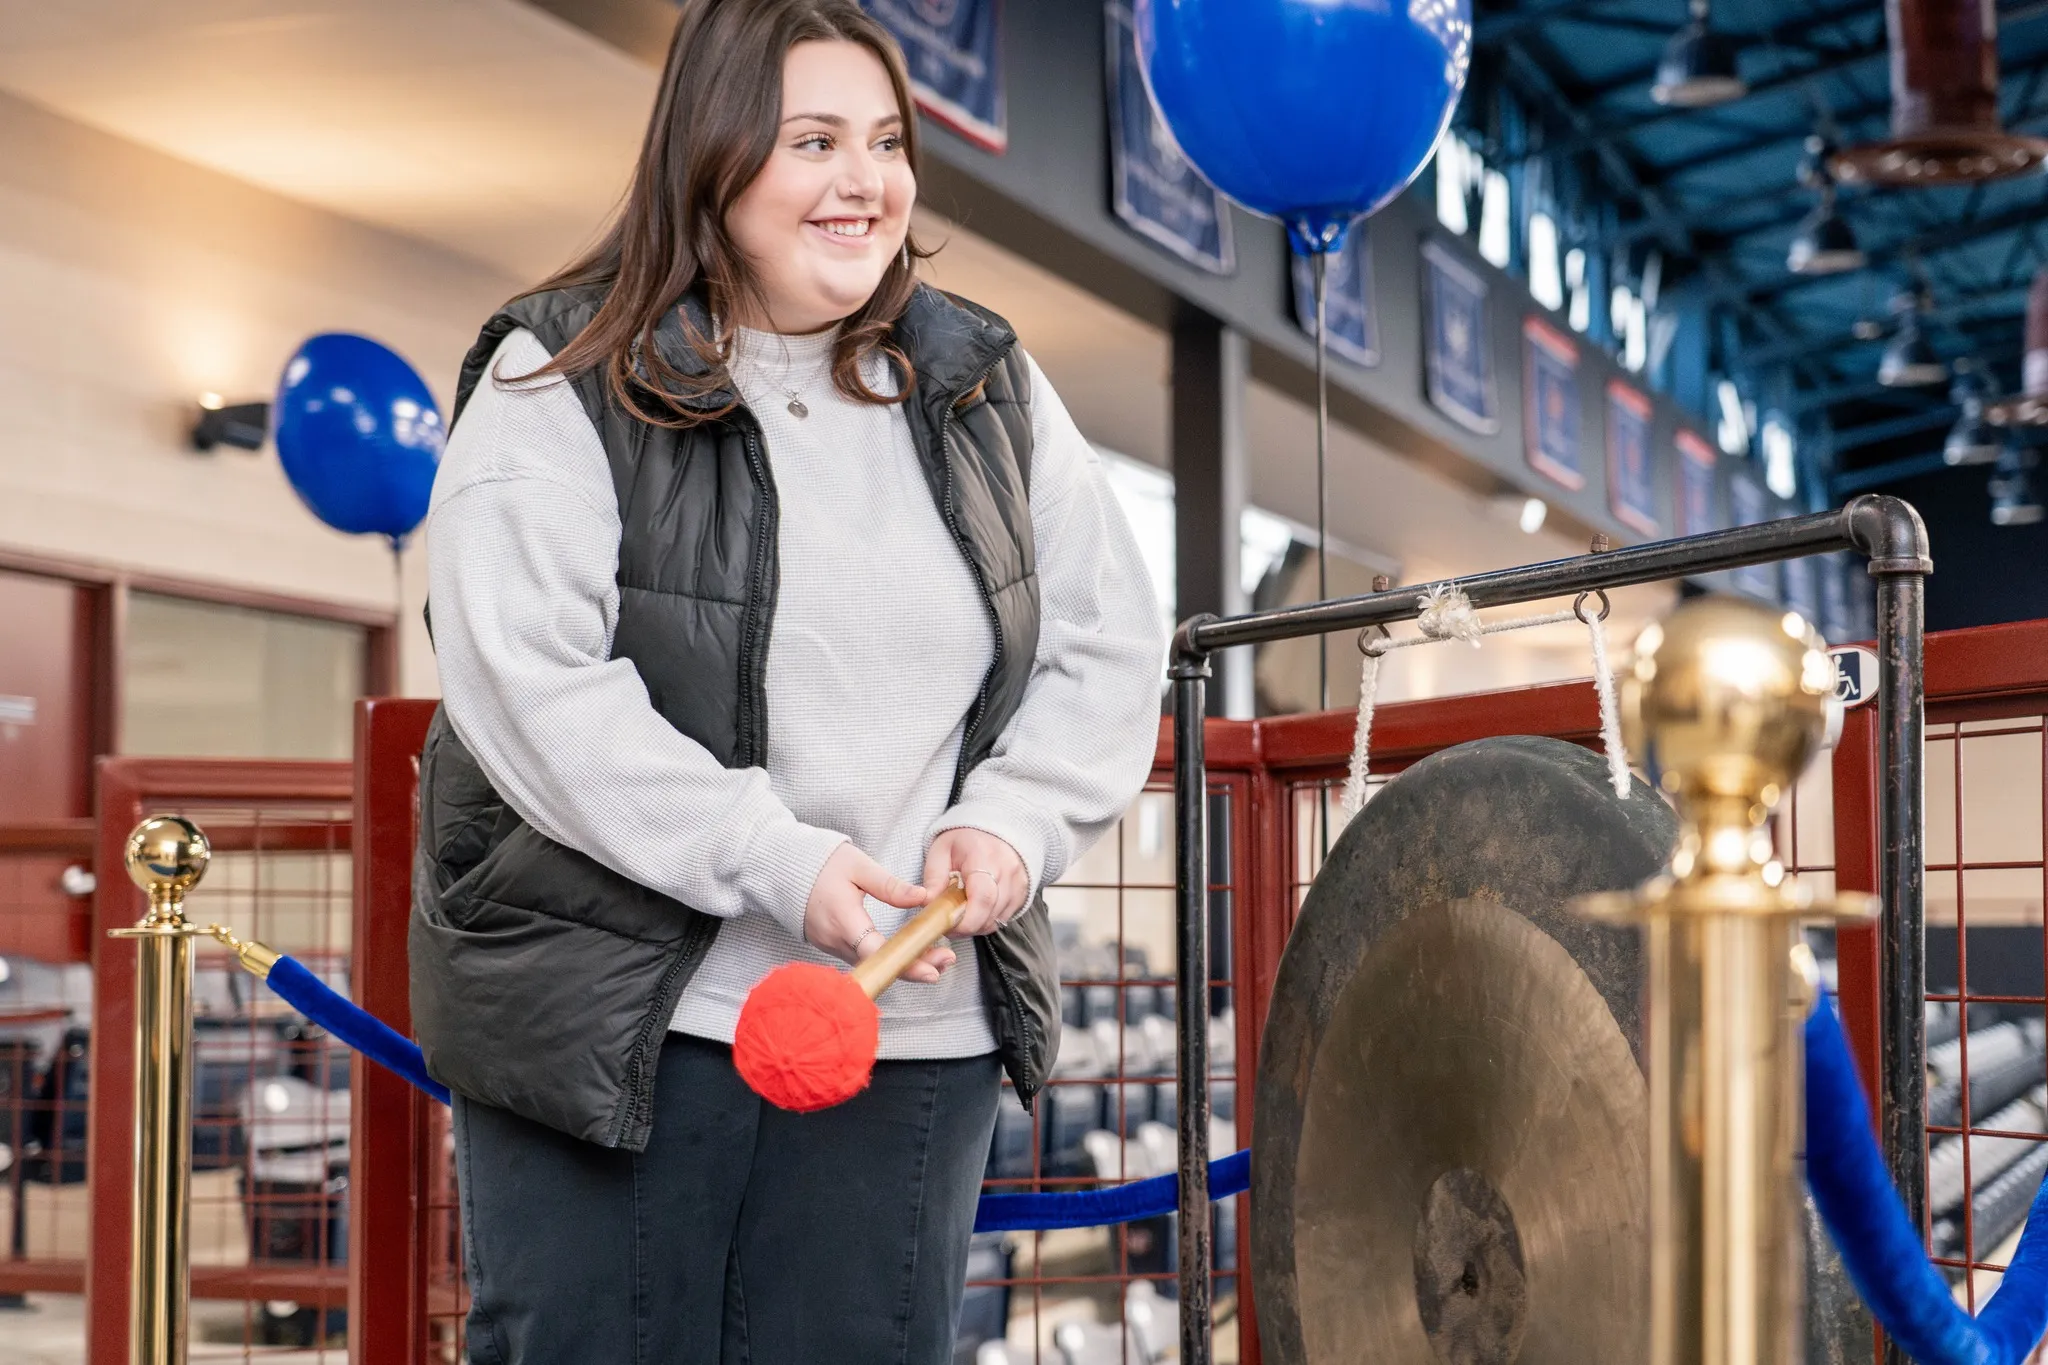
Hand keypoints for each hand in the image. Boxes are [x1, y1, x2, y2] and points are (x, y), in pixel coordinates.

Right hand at [803, 843, 956, 983]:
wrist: (785, 871)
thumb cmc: (822, 864)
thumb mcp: (858, 866)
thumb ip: (890, 885)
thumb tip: (922, 898)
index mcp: (843, 919)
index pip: (876, 951)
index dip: (905, 964)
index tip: (932, 971)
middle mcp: (836, 941)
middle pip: (879, 964)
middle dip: (915, 966)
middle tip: (947, 961)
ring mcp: (832, 947)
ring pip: (873, 965)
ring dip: (904, 964)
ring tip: (938, 956)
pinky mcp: (833, 947)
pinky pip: (864, 959)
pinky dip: (887, 959)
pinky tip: (910, 952)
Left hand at [923, 829, 1028, 936]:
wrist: (993, 831)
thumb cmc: (965, 840)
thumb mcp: (941, 851)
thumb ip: (933, 878)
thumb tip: (926, 902)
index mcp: (984, 857)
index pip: (982, 898)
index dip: (965, 920)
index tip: (947, 925)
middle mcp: (1007, 870)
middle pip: (990, 914)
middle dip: (966, 926)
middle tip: (948, 922)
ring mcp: (1018, 883)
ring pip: (997, 920)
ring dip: (976, 924)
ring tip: (961, 912)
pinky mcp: (1022, 894)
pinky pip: (1004, 918)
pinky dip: (987, 920)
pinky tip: (975, 909)